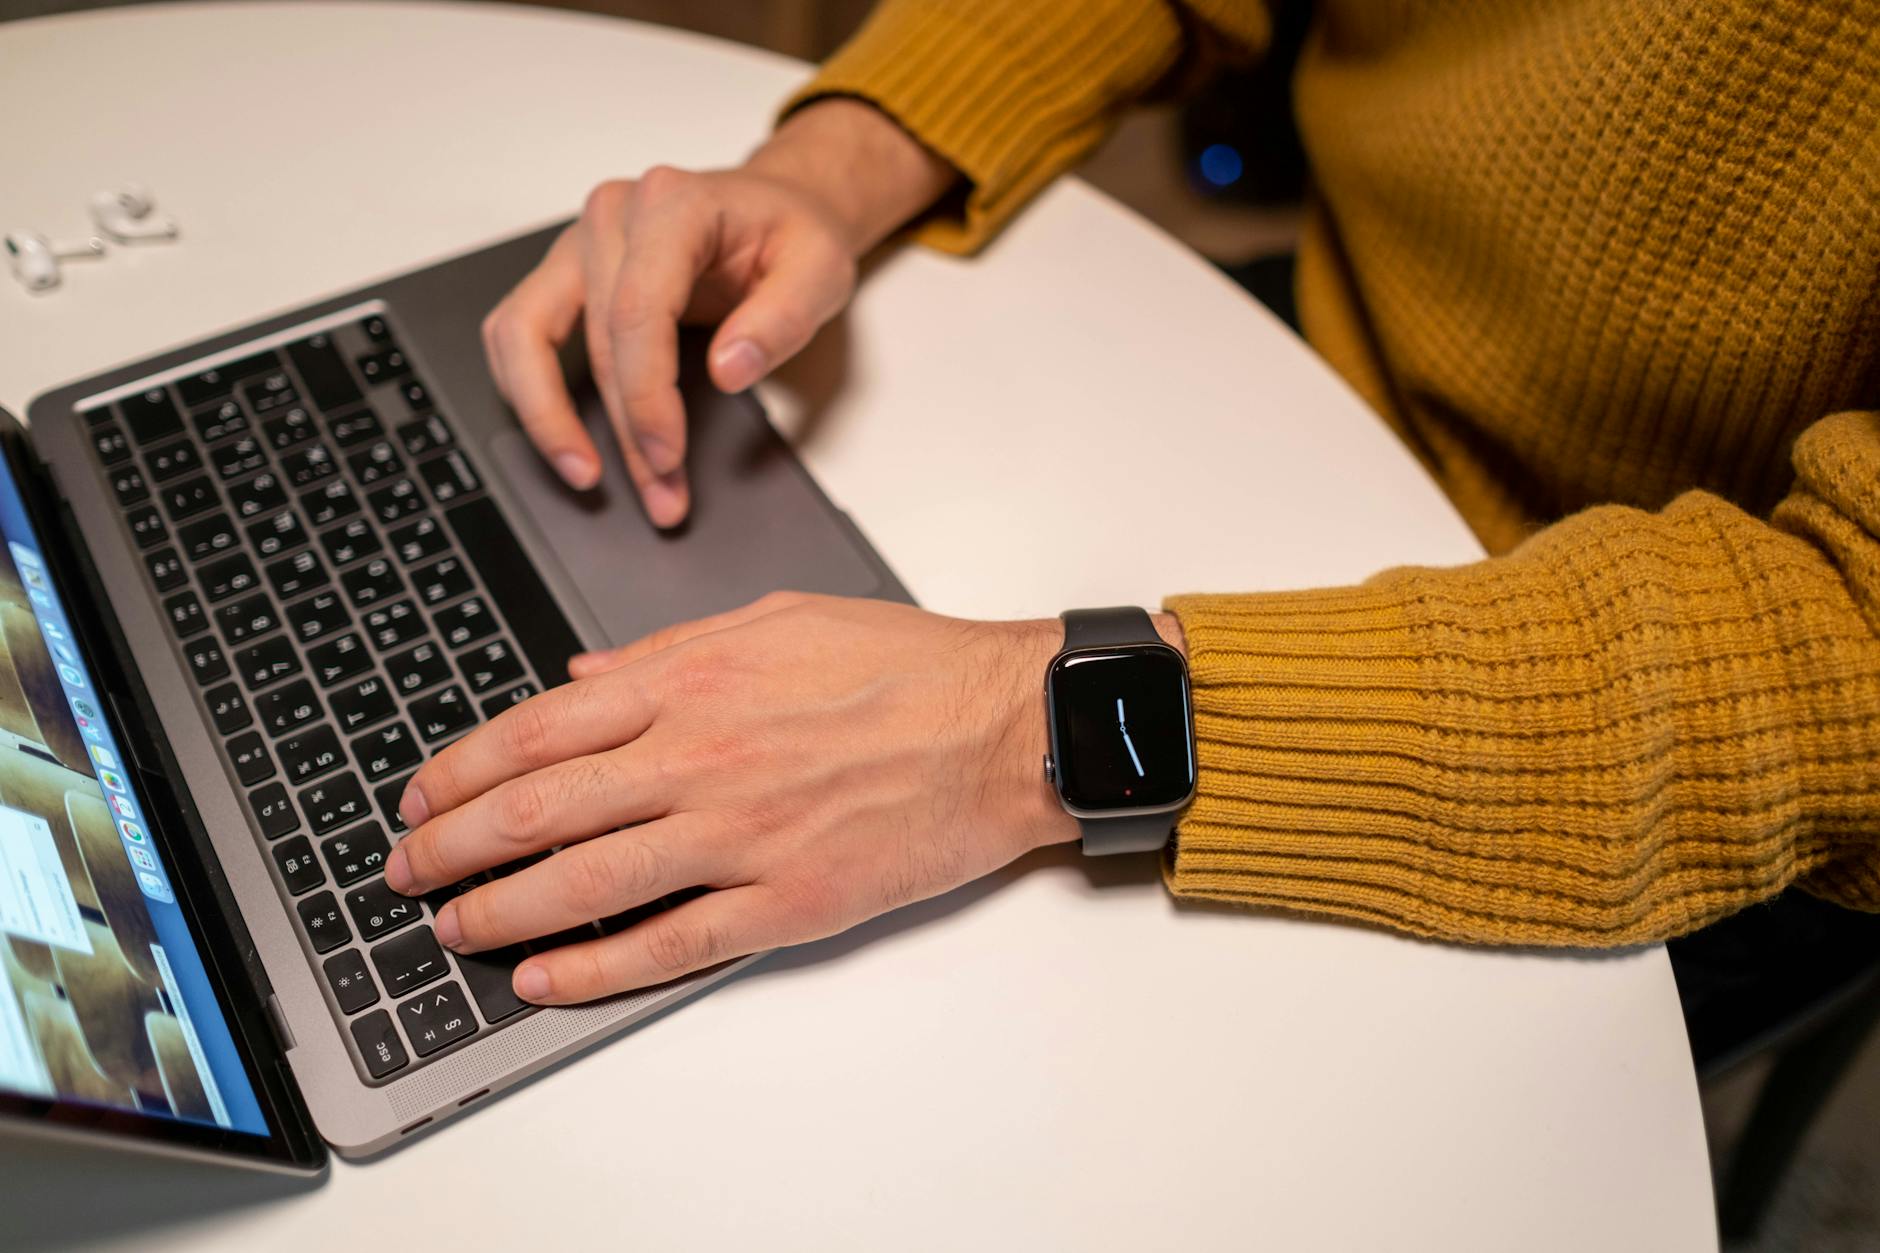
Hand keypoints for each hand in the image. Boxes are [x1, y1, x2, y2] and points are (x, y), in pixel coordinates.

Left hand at [381, 593, 1080, 1003]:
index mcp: (694, 682)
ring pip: (584, 882)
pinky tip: (545, 978)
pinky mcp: (786, 900)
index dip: (459, 771)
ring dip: (499, 912)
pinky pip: (669, 942)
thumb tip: (584, 678)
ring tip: (453, 929)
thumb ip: (668, 650)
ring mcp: (740, 834)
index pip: (537, 730)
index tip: (420, 797)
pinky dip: (596, 967)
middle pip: (536, 810)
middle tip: (406, 873)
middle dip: (450, 848)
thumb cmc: (907, 667)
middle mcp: (700, 756)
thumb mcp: (779, 619)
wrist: (1006, 726)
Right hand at [481, 100, 955, 527]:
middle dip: (625, 432)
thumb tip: (729, 371)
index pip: (638, 311)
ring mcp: (581, 241)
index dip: (646, 396)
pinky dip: (527, 387)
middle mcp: (614, 216)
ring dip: (550, 417)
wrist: (780, 207)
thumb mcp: (822, 270)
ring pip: (526, 335)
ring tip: (586, 476)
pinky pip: (517, 330)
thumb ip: (783, 319)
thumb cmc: (796, 235)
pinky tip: (560, 435)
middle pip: (595, 339)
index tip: (668, 456)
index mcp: (673, 204)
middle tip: (660, 495)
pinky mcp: (566, 271)